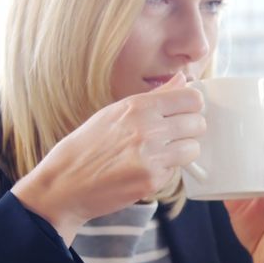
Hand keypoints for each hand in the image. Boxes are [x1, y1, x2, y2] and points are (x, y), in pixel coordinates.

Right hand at [12, 73, 204, 245]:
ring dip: (181, 153)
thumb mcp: (115, 112)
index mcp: (138, 106)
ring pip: (193, 149)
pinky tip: (143, 170)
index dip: (192, 106)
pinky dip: (164, 172)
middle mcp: (148, 128)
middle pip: (198, 123)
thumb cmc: (87, 146)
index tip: (183, 113)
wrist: (65, 183)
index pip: (192, 98)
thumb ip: (155, 96)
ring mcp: (152, 156)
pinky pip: (175, 172)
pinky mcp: (152, 181)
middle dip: (189, 130)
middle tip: (172, 136)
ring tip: (160, 154)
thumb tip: (183, 79)